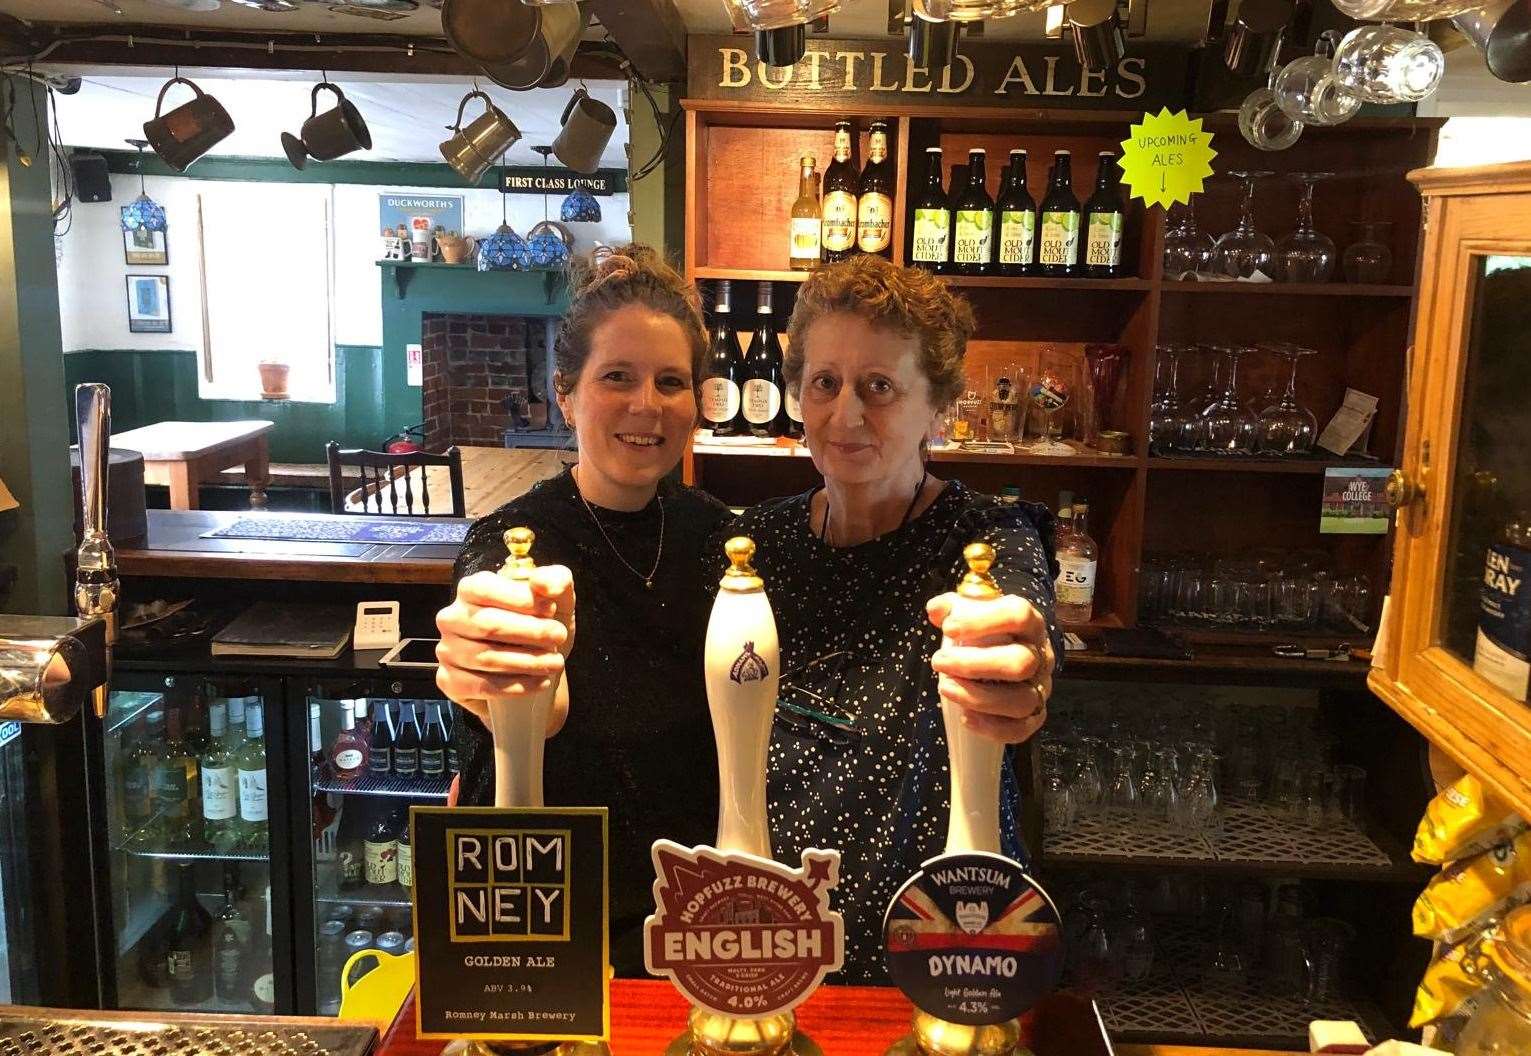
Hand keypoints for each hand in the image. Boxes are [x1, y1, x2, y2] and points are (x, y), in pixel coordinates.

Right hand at [435, 566, 575, 728]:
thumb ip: (556, 580)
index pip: (485, 589)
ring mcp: (447, 651)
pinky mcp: (450, 681)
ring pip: (486, 658)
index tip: (551, 610)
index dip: (520, 599)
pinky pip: (481, 686)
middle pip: (488, 625)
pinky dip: (516, 686)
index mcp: (470, 590)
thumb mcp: (558, 599)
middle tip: (558, 637)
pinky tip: (540, 682)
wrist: (537, 669)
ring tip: (555, 662)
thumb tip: (540, 582)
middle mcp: (452, 618)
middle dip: (530, 632)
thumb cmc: (541, 627)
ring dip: (528, 661)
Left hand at [927, 592, 1052, 744]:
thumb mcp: (971, 612)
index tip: (948, 628)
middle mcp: (1040, 655)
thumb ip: (952, 608)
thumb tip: (936, 611)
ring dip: (979, 698)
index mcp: (1029, 623)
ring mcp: (1040, 687)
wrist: (1009, 652)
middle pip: (1020, 662)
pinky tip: (966, 718)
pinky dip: (993, 728)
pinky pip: (1022, 728)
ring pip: (1021, 700)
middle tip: (939, 662)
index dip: (984, 621)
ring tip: (945, 688)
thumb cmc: (987, 632)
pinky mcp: (1035, 714)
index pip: (1018, 615)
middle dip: (974, 665)